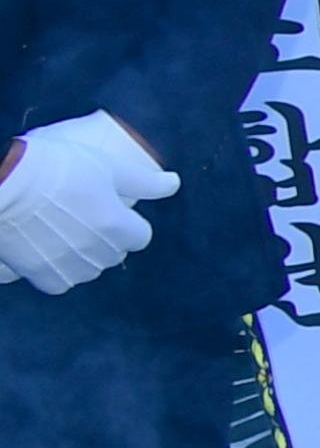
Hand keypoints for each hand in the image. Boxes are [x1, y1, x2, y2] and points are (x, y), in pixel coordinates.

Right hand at [0, 113, 169, 295]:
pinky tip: (45, 247)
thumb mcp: (106, 166)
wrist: (1, 183)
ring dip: (82, 254)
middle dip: (105, 237)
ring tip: (59, 228)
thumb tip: (174, 184)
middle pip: (114, 252)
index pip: (140, 235)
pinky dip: (56, 269)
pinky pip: (60, 281)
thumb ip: (144, 181)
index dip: (127, 221)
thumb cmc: (53, 167)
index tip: (107, 206)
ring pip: (89, 268)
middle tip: (77, 212)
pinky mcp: (40, 275)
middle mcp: (97, 252)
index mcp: (117, 226)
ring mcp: (68, 266)